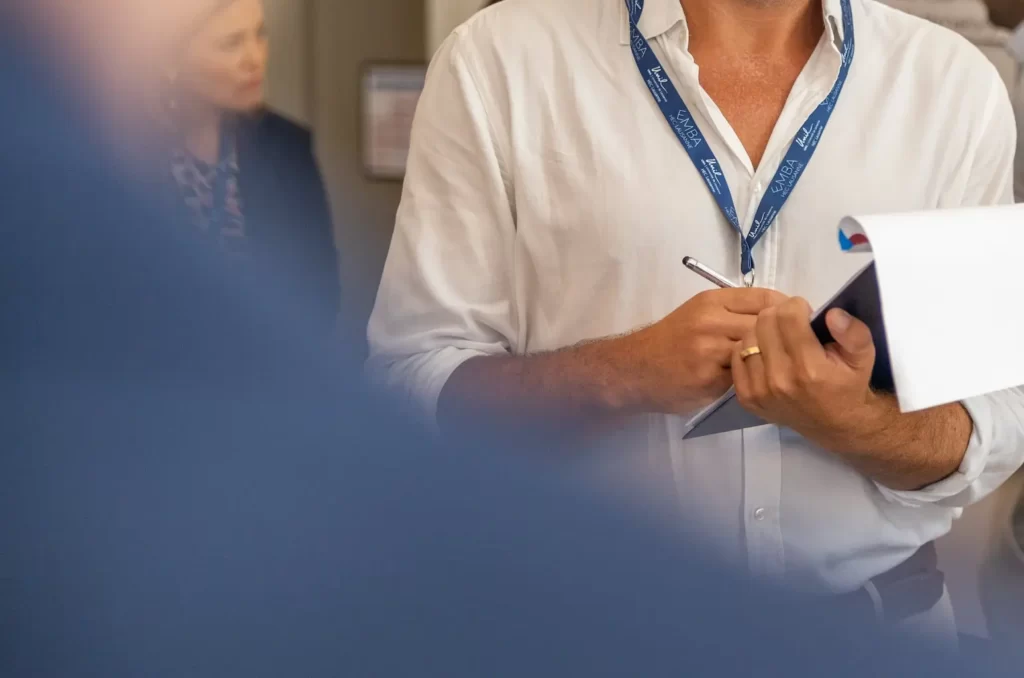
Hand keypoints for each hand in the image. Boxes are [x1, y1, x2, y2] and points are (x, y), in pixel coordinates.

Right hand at [629, 288, 786, 414]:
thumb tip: (781, 316)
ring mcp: (710, 350)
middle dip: (783, 337)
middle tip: (793, 348)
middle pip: (766, 325)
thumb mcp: (698, 314)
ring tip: (777, 366)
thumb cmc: (671, 341)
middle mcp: (711, 321)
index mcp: (711, 301)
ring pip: (757, 351)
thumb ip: (734, 312)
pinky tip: (752, 382)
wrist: (634, 370)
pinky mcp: (710, 378)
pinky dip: (751, 379)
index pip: (764, 299)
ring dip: (768, 360)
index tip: (797, 322)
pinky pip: (744, 376)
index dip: (787, 311)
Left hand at [731, 297, 889, 450]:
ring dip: (764, 331)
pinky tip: (767, 354)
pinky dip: (750, 349)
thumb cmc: (848, 385)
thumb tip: (832, 314)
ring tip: (781, 340)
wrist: (835, 425)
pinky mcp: (745, 397)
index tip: (806, 314)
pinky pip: (737, 356)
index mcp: (809, 368)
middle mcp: (780, 380)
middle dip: (780, 315)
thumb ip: (853, 333)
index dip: (798, 306)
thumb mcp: (864, 357)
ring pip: (748, 336)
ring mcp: (759, 390)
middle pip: (765, 321)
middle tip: (793, 325)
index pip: (788, 315)